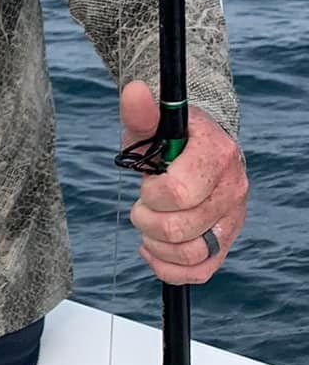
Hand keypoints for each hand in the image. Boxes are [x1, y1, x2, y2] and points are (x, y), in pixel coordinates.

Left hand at [122, 80, 246, 284]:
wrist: (198, 151)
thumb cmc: (169, 139)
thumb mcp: (152, 124)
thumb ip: (141, 113)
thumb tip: (133, 91)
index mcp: (218, 155)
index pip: (177, 193)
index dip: (151, 193)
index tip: (148, 181)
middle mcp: (232, 189)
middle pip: (177, 229)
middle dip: (146, 219)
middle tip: (144, 204)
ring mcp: (231, 219)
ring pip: (188, 254)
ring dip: (155, 244)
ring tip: (150, 223)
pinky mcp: (224, 243)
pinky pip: (199, 273)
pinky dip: (168, 268)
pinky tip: (153, 249)